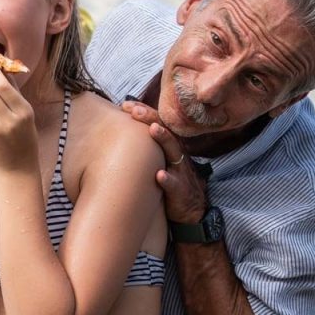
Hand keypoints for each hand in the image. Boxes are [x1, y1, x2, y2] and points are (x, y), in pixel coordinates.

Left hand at [122, 100, 206, 223]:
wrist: (190, 210)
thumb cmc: (169, 181)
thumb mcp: (159, 161)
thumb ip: (147, 147)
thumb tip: (124, 132)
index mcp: (169, 147)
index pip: (158, 123)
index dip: (144, 112)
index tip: (126, 104)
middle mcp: (176, 155)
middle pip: (165, 131)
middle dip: (150, 118)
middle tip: (135, 109)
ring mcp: (180, 172)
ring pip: (174, 152)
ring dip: (163, 139)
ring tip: (152, 129)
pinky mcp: (180, 191)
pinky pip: (174, 184)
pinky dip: (168, 179)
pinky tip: (159, 175)